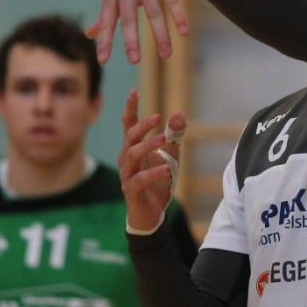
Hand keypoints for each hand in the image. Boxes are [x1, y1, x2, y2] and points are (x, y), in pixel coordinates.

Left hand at [88, 0, 189, 63]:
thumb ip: (105, 13)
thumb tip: (89, 34)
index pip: (107, 20)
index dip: (105, 40)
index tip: (103, 60)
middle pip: (129, 17)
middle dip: (131, 40)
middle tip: (134, 61)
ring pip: (153, 11)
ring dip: (161, 35)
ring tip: (166, 55)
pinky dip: (178, 16)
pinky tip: (184, 32)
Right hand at [119, 89, 185, 232]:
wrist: (150, 215)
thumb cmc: (157, 183)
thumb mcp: (170, 157)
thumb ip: (173, 137)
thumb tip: (180, 113)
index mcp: (133, 148)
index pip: (128, 124)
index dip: (130, 108)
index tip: (133, 91)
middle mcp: (126, 159)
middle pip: (129, 137)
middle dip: (142, 126)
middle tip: (158, 117)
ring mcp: (126, 175)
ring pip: (132, 156)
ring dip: (147, 146)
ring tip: (163, 139)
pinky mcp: (130, 191)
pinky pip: (138, 180)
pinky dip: (152, 173)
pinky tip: (166, 168)